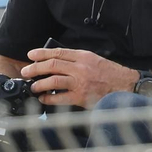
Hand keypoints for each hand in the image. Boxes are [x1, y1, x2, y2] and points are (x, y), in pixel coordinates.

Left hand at [21, 47, 137, 108]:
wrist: (125, 86)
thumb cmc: (110, 74)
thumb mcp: (94, 60)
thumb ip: (77, 60)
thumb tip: (57, 62)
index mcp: (83, 56)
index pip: (58, 52)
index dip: (42, 53)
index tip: (31, 55)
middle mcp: (80, 68)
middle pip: (52, 65)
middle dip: (35, 68)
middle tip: (26, 71)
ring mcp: (80, 82)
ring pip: (53, 80)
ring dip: (39, 84)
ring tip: (33, 87)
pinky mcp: (81, 97)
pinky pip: (59, 97)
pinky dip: (48, 98)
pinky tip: (44, 99)